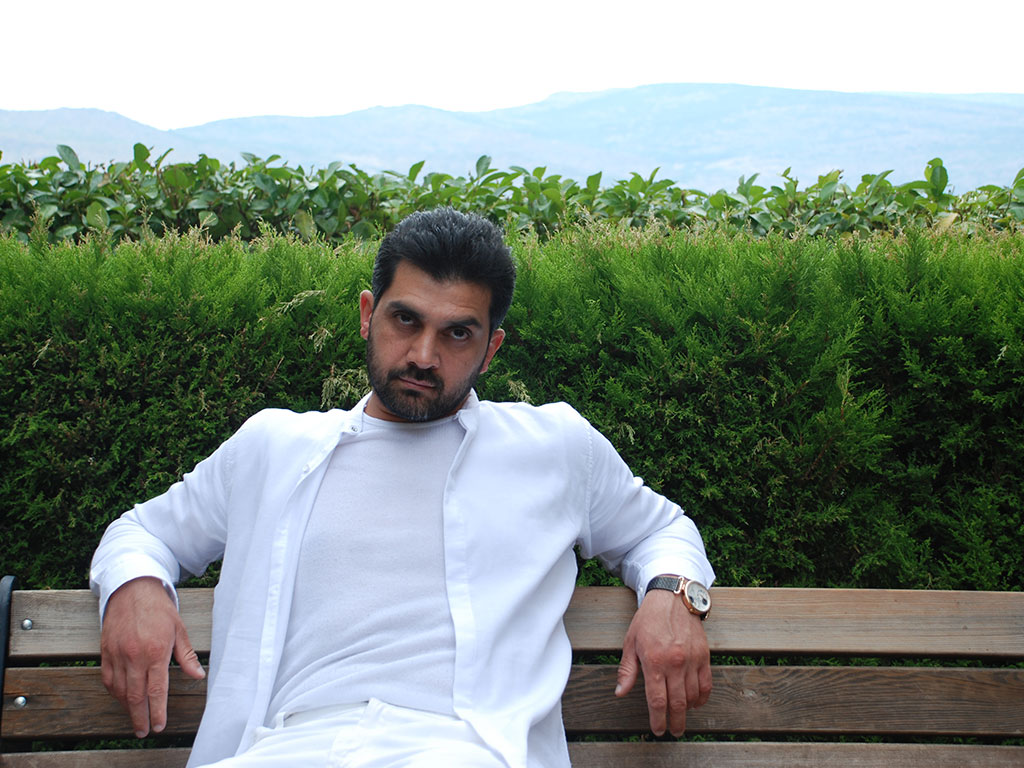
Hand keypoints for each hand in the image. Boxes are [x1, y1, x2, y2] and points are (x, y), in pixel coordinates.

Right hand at [100, 576, 204, 737]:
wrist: (132, 589)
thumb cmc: (159, 609)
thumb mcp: (179, 629)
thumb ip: (186, 656)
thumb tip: (198, 676)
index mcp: (156, 651)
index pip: (156, 689)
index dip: (157, 710)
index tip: (159, 725)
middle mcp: (134, 656)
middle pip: (135, 696)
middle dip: (140, 717)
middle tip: (145, 731)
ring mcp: (117, 654)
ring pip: (119, 690)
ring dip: (127, 707)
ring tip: (136, 717)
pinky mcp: (105, 651)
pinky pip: (108, 679)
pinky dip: (115, 692)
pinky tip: (122, 698)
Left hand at [615, 588, 711, 736]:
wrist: (672, 598)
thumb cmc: (648, 619)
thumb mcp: (630, 642)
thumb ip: (627, 670)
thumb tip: (620, 692)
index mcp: (654, 661)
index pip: (657, 700)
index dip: (658, 720)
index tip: (659, 730)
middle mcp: (675, 663)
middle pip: (677, 703)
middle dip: (675, 722)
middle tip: (674, 731)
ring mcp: (692, 660)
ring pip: (693, 696)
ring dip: (688, 711)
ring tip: (682, 716)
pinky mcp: (704, 656)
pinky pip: (706, 684)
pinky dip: (702, 697)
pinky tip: (696, 702)